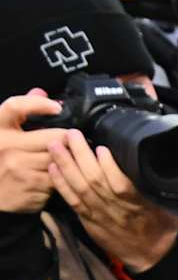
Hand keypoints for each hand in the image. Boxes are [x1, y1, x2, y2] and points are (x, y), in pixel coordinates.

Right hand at [0, 92, 67, 213]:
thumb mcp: (2, 133)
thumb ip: (20, 112)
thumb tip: (41, 92)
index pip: (16, 106)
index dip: (38, 103)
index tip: (55, 107)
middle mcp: (6, 147)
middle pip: (55, 136)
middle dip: (67, 139)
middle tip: (68, 142)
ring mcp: (18, 168)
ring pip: (60, 158)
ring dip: (66, 160)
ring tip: (60, 160)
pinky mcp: (30, 187)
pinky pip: (58, 179)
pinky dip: (59, 179)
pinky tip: (50, 177)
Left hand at [46, 128, 177, 271]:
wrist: (150, 256)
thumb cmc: (161, 227)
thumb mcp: (168, 205)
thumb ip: (155, 186)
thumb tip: (151, 161)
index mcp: (138, 204)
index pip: (121, 184)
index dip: (109, 166)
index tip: (102, 146)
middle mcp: (116, 209)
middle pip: (94, 180)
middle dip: (81, 156)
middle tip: (72, 135)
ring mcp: (99, 214)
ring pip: (79, 188)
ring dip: (66, 166)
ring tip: (56, 145)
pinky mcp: (89, 219)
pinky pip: (71, 201)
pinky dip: (61, 185)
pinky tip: (53, 169)